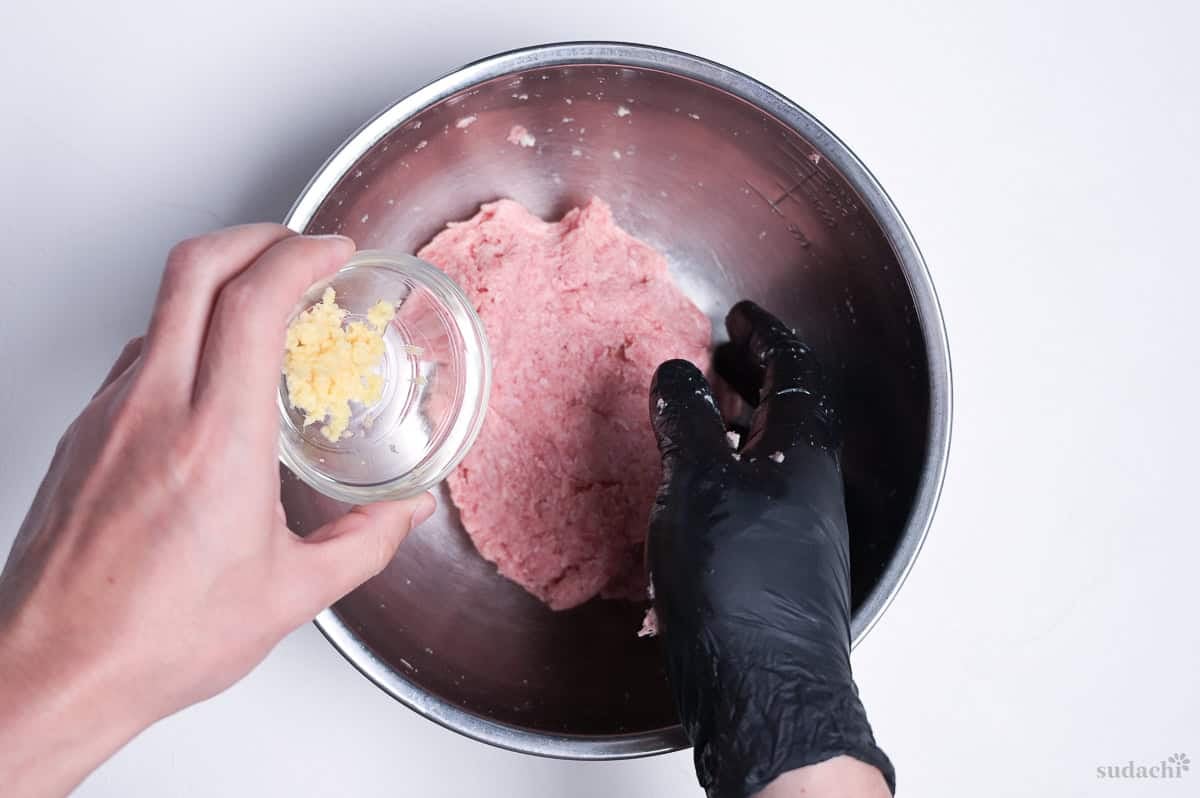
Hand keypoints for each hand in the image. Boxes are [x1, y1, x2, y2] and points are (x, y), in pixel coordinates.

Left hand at [0, 226, 434, 797]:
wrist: (55, 669)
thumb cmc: (157, 638)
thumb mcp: (290, 596)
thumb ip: (363, 545)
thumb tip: (404, 513)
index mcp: (217, 441)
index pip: (253, 302)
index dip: (300, 258)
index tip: (332, 254)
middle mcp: (154, 410)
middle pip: (194, 268)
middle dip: (254, 236)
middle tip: (295, 248)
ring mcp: (109, 415)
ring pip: (160, 306)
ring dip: (215, 284)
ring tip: (260, 312)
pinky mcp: (84, 433)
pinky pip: (137, 353)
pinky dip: (182, 334)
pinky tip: (210, 376)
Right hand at [647, 301, 893, 797]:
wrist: (767, 695)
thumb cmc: (739, 587)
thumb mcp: (698, 486)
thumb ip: (686, 420)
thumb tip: (679, 374)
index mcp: (801, 451)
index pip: (793, 368)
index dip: (765, 332)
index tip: (742, 313)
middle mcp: (809, 485)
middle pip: (787, 409)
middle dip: (754, 374)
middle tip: (722, 353)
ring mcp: (797, 528)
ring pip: (770, 453)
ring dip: (737, 422)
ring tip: (698, 412)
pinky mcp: (776, 567)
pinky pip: (754, 493)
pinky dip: (726, 470)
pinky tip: (690, 491)